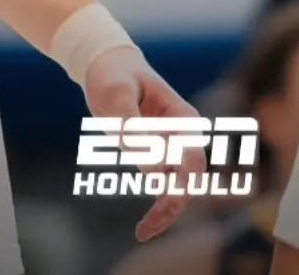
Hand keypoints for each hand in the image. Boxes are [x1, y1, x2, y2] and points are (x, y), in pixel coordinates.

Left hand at [83, 47, 205, 242]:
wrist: (106, 66)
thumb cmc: (113, 75)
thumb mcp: (116, 95)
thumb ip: (134, 129)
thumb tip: (155, 169)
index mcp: (182, 117)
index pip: (192, 157)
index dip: (182, 182)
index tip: (159, 196)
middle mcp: (182, 134)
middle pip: (190, 179)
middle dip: (174, 205)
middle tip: (147, 228)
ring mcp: (170, 147)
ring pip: (179, 188)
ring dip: (165, 212)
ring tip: (142, 232)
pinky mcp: (156, 156)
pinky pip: (164, 187)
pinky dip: (158, 207)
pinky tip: (144, 226)